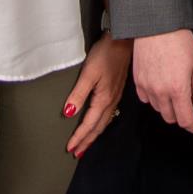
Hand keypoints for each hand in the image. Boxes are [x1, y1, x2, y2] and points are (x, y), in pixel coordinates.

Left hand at [65, 35, 131, 156]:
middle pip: (98, 127)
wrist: (124, 40)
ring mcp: (116, 96)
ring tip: (86, 143)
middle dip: (87, 141)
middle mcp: (112, 101)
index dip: (79, 137)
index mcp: (104, 99)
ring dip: (94, 134)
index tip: (70, 148)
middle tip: (77, 153)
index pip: (89, 124)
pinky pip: (108, 114)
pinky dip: (101, 124)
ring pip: (104, 122)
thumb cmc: (106, 53)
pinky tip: (99, 123)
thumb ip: (78, 94)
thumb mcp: (88, 73)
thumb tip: (69, 113)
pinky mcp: (117, 90)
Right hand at [133, 29, 192, 133]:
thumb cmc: (180, 41)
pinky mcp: (138, 81)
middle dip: (183, 116)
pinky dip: (155, 99)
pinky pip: (146, 100)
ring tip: (176, 93)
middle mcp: (160, 91)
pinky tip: (162, 89)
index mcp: (178, 89)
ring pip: (158, 110)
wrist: (157, 25)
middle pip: (171, 118)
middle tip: (190, 107)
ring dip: (169, 108)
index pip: (186, 120)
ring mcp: (147, 87)